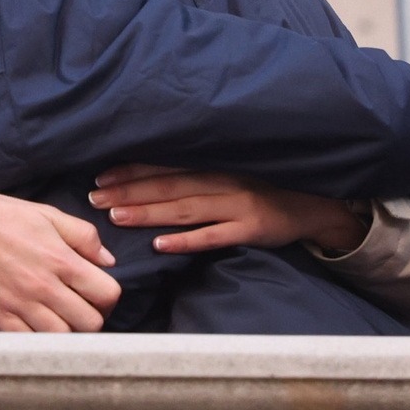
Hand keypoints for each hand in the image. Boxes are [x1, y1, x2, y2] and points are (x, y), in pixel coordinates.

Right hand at [0, 169, 120, 332]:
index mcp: (61, 259)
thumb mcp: (48, 214)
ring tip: (59, 318)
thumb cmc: (0, 216)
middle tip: (80, 308)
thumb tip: (108, 261)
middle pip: (91, 323)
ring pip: (64, 339)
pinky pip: (30, 343)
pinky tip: (36, 326)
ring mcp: (20, 305)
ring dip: (67, 331)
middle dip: (92, 316)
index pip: (107, 294)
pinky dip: (39, 339)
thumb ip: (84, 236)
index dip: (109, 297)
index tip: (98, 294)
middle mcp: (44, 286)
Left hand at [89, 164, 367, 253]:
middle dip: (128, 191)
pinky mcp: (251, 228)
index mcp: (213, 164)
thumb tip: (147, 180)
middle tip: (94, 197)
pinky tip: (160, 244)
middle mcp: (222, 180)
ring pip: (184, 208)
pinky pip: (214, 236)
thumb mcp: (231, 172)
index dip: (130, 171)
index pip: (163, 166)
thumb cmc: (266, 187)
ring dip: (148, 212)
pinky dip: (187, 240)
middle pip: (167, 186)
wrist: (315, 203)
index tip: (98, 175)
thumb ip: (195, 175)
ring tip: (116, 217)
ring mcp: (237, 204)